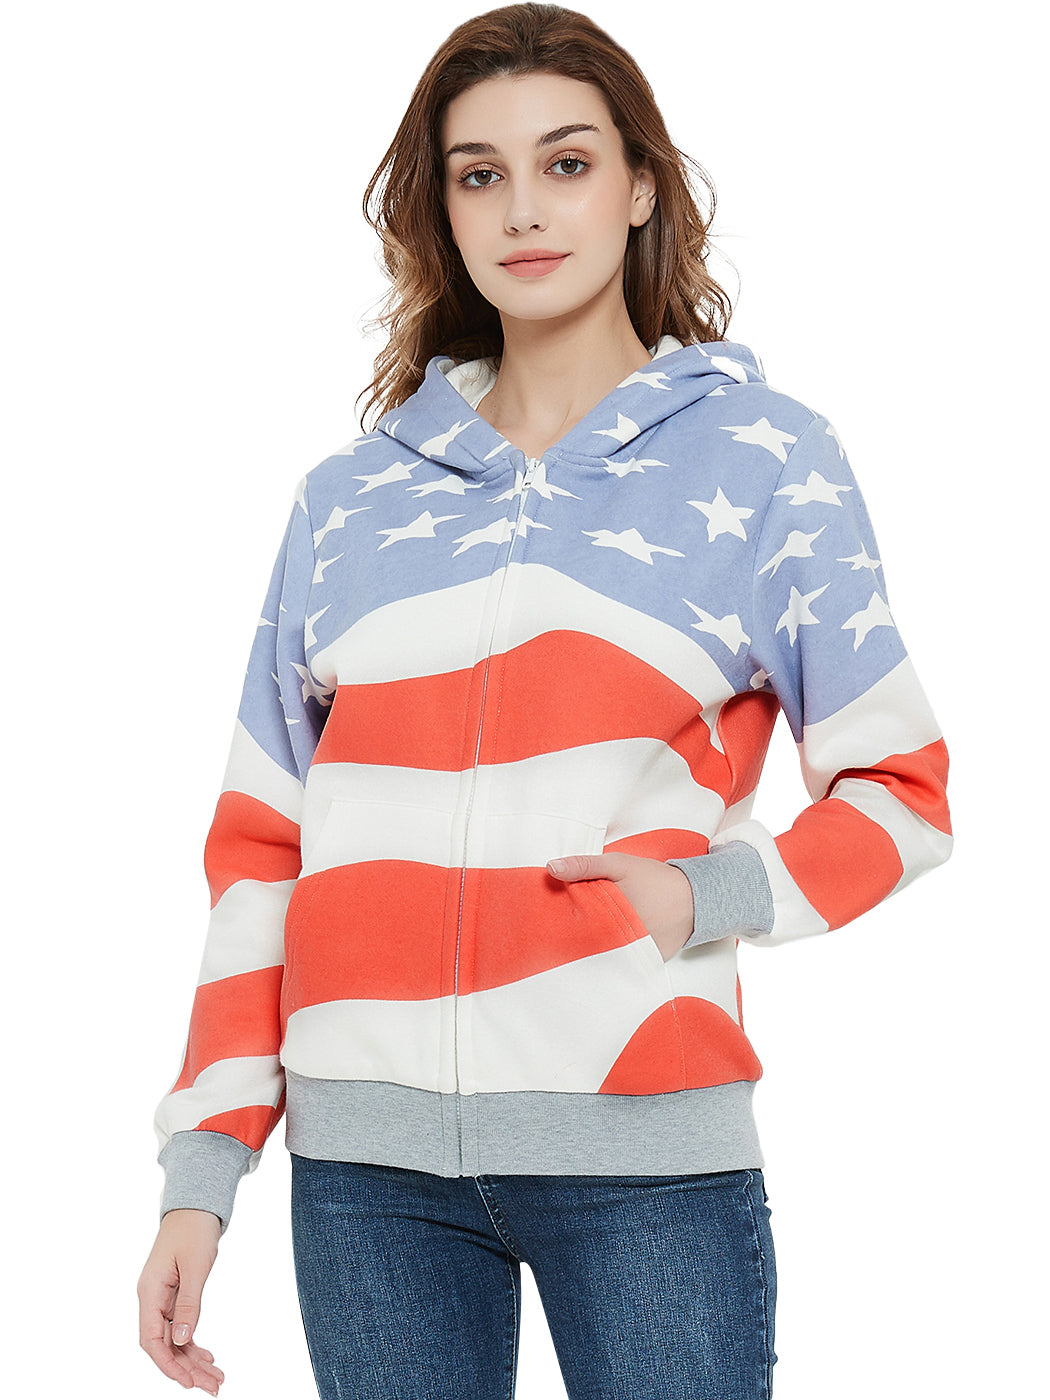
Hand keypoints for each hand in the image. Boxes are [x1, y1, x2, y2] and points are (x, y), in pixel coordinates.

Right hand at [138, 1208, 224, 1393]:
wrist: (196, 1206)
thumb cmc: (194, 1229)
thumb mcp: (195, 1266)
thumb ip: (188, 1303)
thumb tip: (181, 1339)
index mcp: (149, 1292)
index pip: (152, 1340)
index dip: (168, 1365)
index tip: (188, 1383)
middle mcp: (151, 1298)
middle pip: (164, 1345)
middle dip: (186, 1369)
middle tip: (213, 1387)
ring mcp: (161, 1298)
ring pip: (174, 1339)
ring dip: (192, 1361)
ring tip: (216, 1378)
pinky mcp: (173, 1295)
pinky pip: (180, 1327)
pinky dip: (193, 1343)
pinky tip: (208, 1357)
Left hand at [546, 852, 693, 960]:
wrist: (695, 898)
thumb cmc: (653, 878)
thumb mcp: (618, 864)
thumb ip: (585, 865)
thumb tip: (551, 868)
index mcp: (611, 914)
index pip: (575, 927)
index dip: (562, 924)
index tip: (551, 922)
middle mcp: (623, 938)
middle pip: (588, 943)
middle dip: (575, 938)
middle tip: (561, 934)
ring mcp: (637, 953)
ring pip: (604, 955)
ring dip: (593, 949)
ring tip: (581, 943)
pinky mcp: (648, 962)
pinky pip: (625, 963)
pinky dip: (615, 956)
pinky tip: (605, 950)